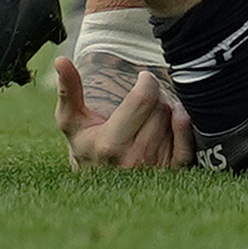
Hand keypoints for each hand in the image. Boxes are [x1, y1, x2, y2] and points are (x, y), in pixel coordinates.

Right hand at [55, 53, 197, 170]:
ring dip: (166, 111)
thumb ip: (68, 90)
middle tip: (143, 100)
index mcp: (110, 143)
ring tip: (150, 114)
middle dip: (155, 96)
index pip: (143, 98)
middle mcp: (134, 159)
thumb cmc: (86, 146)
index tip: (142, 78)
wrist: (99, 188)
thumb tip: (60, 60)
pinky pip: (187, 146)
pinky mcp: (170, 175)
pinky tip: (175, 118)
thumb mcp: (71, 120)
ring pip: (173, 120)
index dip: (146, 81)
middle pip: (160, 107)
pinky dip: (184, 127)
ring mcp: (154, 169)